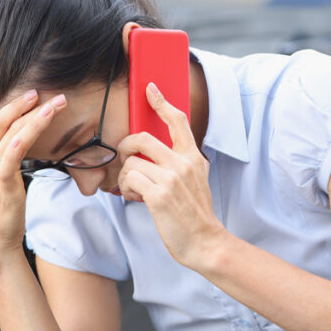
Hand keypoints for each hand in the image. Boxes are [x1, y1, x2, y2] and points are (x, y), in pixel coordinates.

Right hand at [0, 90, 66, 261]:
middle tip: (50, 94)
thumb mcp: (5, 180)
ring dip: (36, 116)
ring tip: (55, 105)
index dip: (16, 105)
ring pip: (13, 133)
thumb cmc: (4, 211)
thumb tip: (22, 148)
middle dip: (27, 104)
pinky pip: (12, 154)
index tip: (36, 94)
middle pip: (5, 121)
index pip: (0, 122)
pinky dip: (23, 137)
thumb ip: (10, 161)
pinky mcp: (1, 180)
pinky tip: (37, 124)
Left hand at [117, 82, 226, 268]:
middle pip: (142, 138)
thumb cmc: (194, 215)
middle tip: (126, 162)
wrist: (205, 242)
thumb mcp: (195, 182)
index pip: (177, 122)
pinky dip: (127, 190)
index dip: (161, 102)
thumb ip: (178, 165)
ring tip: (136, 192)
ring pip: (131, 163)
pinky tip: (135, 199)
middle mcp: (184, 163)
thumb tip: (151, 157)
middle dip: (125, 148)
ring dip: (126, 178)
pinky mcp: (159, 194)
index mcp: (193, 157)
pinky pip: (129, 180)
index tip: (150, 88)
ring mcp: (172, 178)